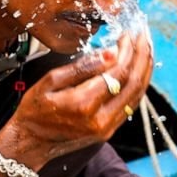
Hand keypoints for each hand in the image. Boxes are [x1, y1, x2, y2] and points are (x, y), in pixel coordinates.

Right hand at [0, 32, 152, 165]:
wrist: (30, 143)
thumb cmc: (35, 110)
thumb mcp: (50, 81)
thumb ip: (82, 67)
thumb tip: (110, 53)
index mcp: (84, 104)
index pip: (117, 71)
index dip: (127, 50)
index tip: (127, 34)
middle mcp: (100, 119)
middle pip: (134, 83)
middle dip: (142, 56)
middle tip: (143, 35)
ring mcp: (107, 128)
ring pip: (137, 95)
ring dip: (145, 70)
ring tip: (145, 49)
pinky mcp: (108, 131)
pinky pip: (130, 105)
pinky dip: (138, 85)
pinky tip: (138, 70)